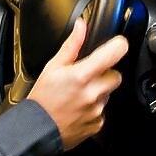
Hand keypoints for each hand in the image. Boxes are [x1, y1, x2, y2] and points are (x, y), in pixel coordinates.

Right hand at [27, 18, 127, 150]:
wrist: (37, 129)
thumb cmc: (42, 98)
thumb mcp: (53, 66)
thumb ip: (72, 44)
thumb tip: (81, 25)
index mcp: (82, 75)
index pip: (115, 53)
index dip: (118, 46)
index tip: (116, 45)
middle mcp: (93, 93)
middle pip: (116, 75)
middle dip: (106, 73)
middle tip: (88, 76)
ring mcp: (97, 110)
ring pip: (109, 94)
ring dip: (99, 91)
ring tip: (79, 94)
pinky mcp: (98, 124)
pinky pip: (103, 111)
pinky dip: (94, 108)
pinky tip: (79, 107)